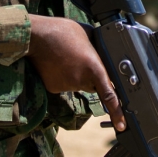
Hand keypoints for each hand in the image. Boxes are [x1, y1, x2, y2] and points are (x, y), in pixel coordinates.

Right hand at [27, 15, 125, 130]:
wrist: (35, 36)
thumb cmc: (62, 31)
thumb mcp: (88, 33)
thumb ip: (99, 45)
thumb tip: (105, 48)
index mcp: (94, 67)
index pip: (109, 95)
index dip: (117, 112)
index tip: (121, 125)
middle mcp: (81, 80)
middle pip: (93, 86)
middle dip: (91, 77)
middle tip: (80, 58)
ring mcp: (67, 86)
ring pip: (77, 85)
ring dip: (75, 75)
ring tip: (66, 56)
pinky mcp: (54, 88)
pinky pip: (63, 85)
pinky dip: (62, 77)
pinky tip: (57, 63)